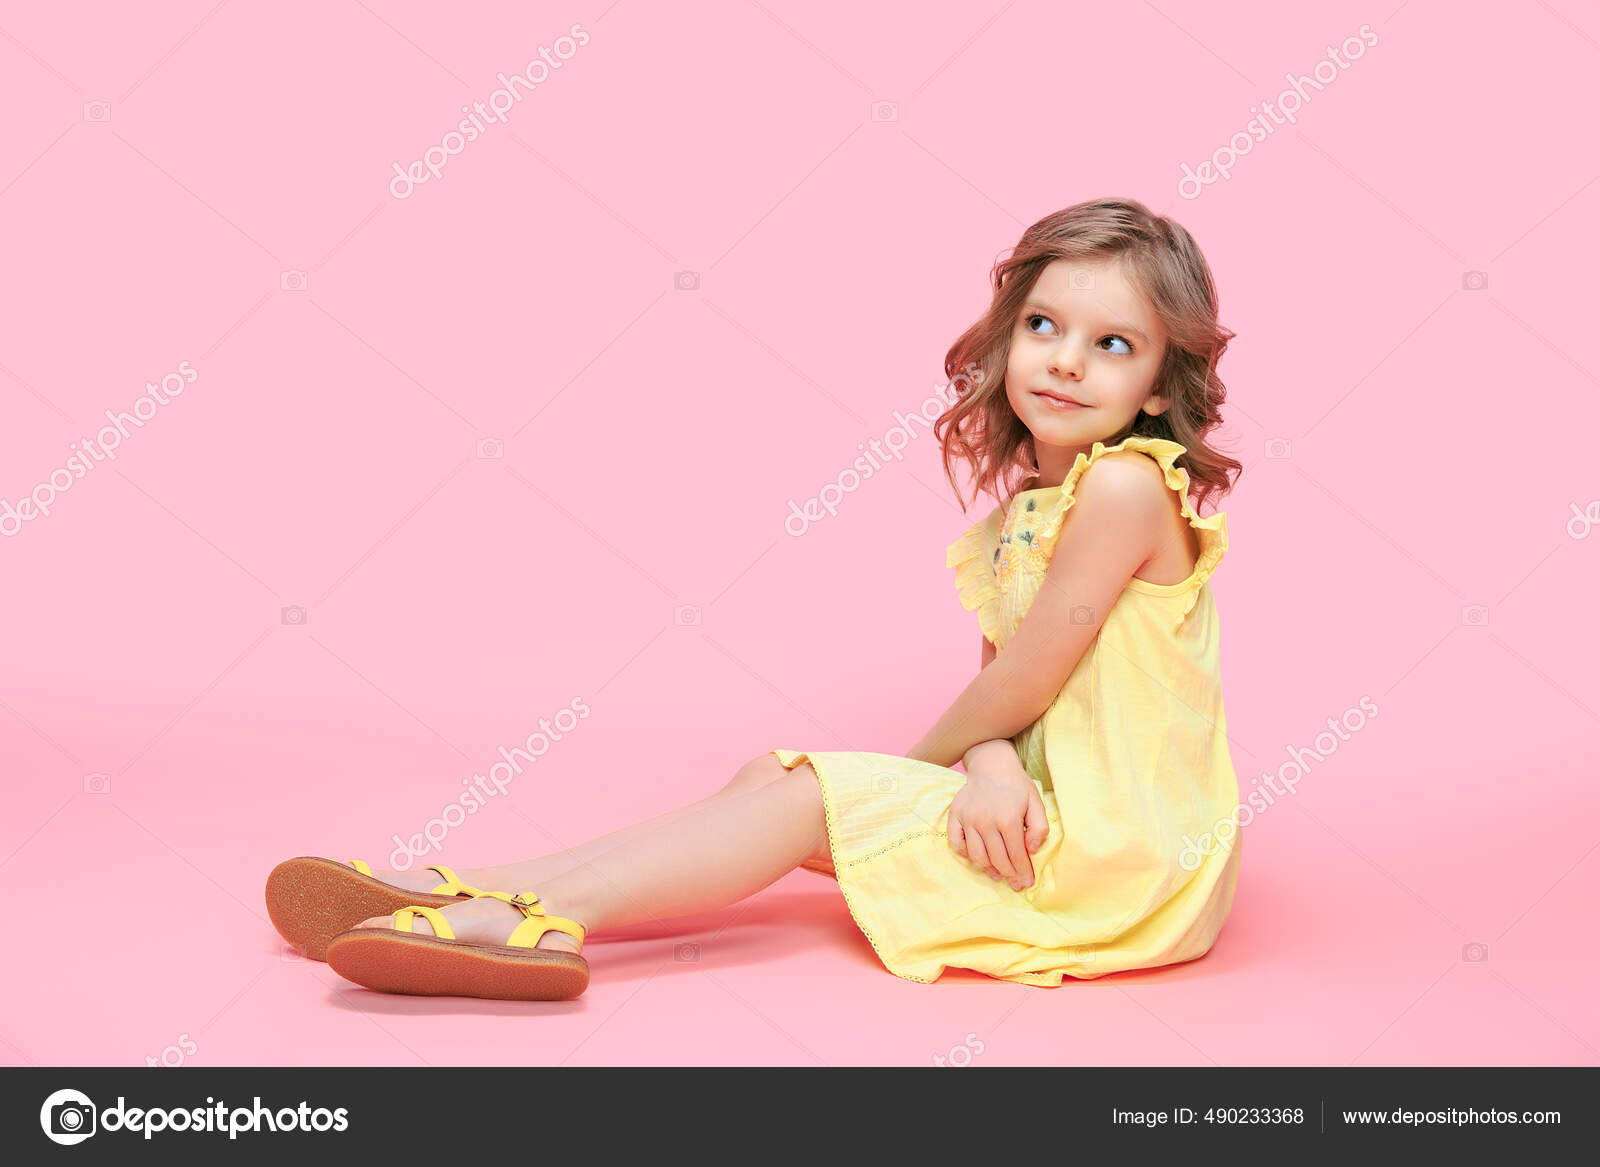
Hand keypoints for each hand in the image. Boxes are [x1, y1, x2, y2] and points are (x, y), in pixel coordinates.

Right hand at [947, 765, 1048, 889]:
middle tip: (1015, 883)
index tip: (1027, 883)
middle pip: (997, 859)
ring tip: (998, 873)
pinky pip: (957, 844)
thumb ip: (1039, 828)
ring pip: (977, 856)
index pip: (1016, 855)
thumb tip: (1031, 850)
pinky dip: (966, 854)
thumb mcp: (1036, 802)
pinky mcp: (955, 816)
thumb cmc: (1016, 786)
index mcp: (1008, 819)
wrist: (991, 765)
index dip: (1023, 872)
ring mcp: (968, 819)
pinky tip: (978, 856)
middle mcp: (986, 821)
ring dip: (988, 868)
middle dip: (1009, 875)